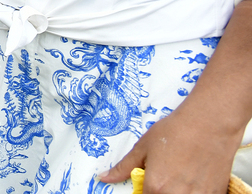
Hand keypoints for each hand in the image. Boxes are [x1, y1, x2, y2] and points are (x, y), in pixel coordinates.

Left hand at [97, 101, 242, 192]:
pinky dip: (194, 192)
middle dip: (160, 191)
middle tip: (164, 177)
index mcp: (156, 186)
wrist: (209, 125)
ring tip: (179, 175)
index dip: (144, 192)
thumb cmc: (174, 132)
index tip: (146, 184)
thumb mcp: (142, 148)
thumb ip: (123, 168)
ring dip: (177, 192)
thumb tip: (104, 178)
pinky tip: (193, 177)